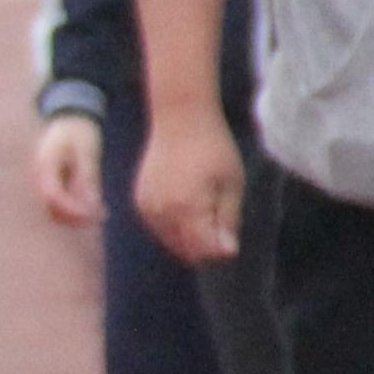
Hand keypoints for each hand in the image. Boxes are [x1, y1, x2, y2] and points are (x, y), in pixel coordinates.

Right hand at [30, 112, 104, 226]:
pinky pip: (61, 201)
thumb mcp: (87, 152)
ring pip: (55, 209)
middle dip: (75, 217)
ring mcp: (44, 180)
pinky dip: (76, 207)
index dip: (72, 210)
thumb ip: (87, 178)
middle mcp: (39, 176)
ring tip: (102, 212)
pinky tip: (96, 205)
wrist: (71, 116)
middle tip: (101, 216)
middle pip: (51, 208)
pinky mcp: (52, 182)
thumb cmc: (80, 131)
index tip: (94, 215)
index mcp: (45, 166)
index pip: (53, 197)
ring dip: (76, 215)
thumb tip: (92, 205)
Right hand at [133, 104, 247, 266]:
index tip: (232, 239)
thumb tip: (227, 253)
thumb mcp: (232, 184)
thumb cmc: (213, 147)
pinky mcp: (140, 203)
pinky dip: (174, 228)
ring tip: (206, 214)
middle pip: (186, 252)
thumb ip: (228, 221)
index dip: (222, 251)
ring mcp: (147, 209)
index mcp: (187, 209)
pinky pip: (159, 229)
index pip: (205, 252)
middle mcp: (161, 213)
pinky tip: (188, 209)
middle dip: (206, 248)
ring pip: (171, 243)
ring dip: (189, 240)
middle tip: (222, 229)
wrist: (179, 119)